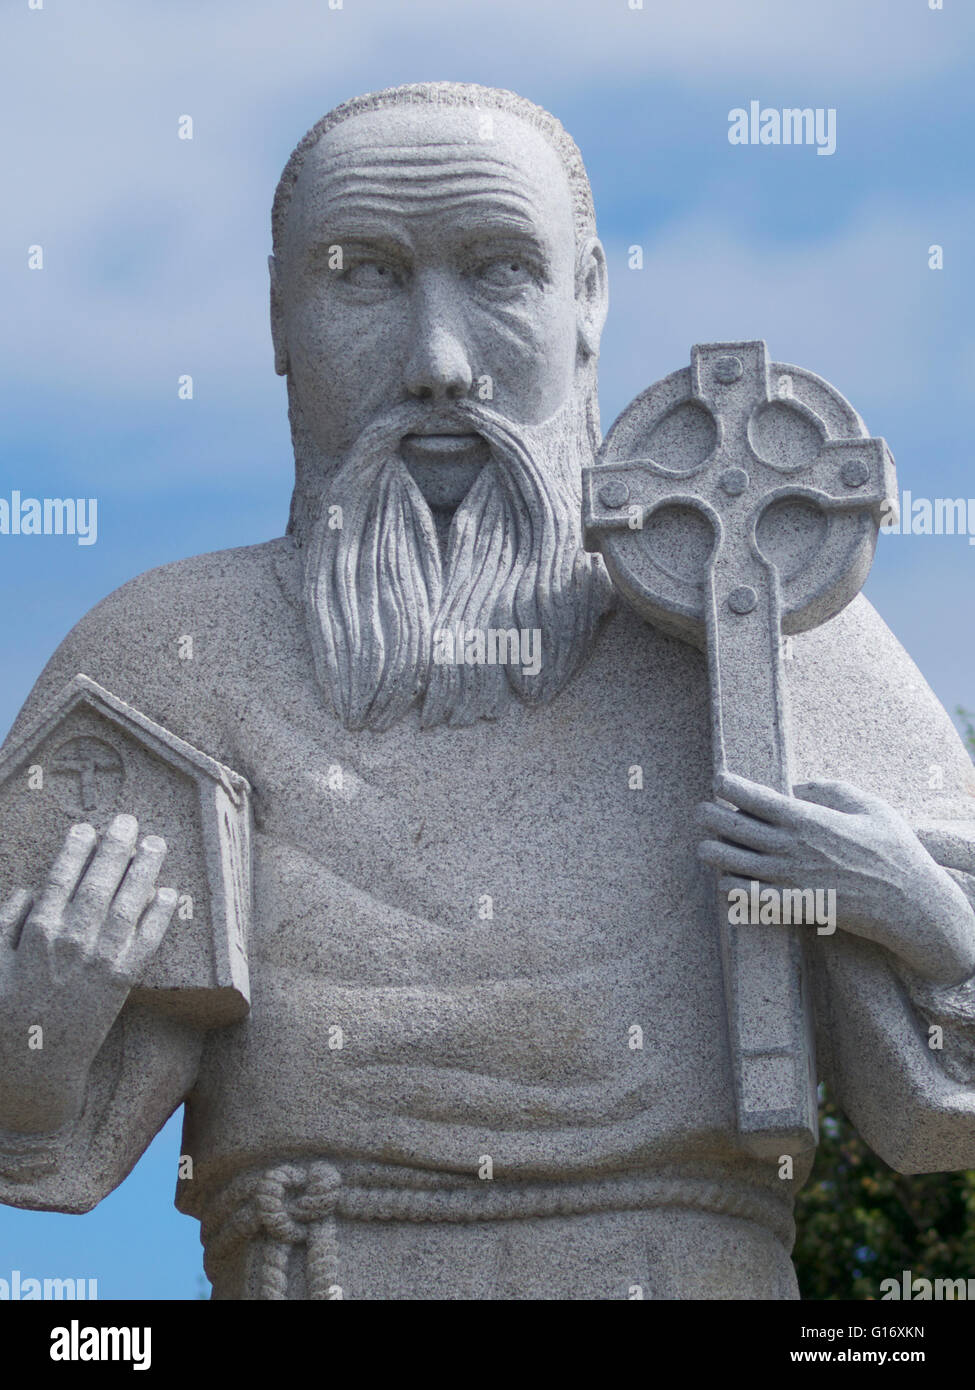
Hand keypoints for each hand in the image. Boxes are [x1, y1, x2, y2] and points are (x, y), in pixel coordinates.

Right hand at [0, 814, 176, 1133]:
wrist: (33, 1068)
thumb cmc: (6, 1014)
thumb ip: (8, 923)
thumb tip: (30, 888)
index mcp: (35, 934)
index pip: (59, 880)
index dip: (75, 851)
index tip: (87, 828)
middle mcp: (70, 942)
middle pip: (98, 883)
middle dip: (115, 848)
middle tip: (128, 821)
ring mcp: (98, 961)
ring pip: (127, 905)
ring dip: (143, 870)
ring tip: (155, 843)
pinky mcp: (121, 983)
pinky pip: (145, 942)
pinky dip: (159, 915)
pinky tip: (168, 892)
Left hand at [696, 771, 974, 987]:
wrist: (909, 904)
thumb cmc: (893, 850)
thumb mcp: (869, 806)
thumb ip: (831, 789)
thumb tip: (798, 786)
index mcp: (807, 818)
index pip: (751, 796)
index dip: (727, 784)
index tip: (718, 780)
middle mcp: (790, 847)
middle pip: (729, 826)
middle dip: (708, 815)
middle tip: (702, 811)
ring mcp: (787, 878)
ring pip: (727, 861)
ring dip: (712, 850)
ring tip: (708, 844)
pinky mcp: (790, 905)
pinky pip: (744, 896)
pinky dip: (729, 885)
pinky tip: (727, 878)